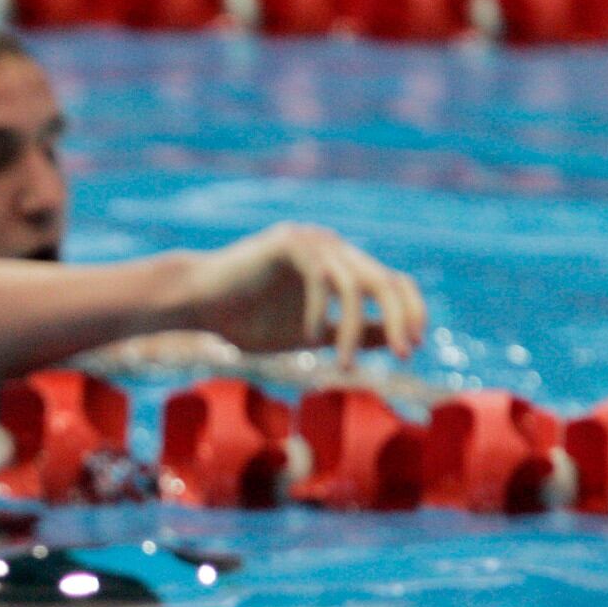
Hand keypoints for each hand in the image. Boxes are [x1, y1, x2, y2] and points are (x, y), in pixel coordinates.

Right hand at [179, 223, 427, 366]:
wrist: (196, 305)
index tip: (411, 351)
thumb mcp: (309, 335)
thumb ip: (350, 333)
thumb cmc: (246, 321)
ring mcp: (311, 241)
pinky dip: (320, 312)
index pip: (393, 282)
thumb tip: (392, 341)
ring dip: (353, 329)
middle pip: (386, 279)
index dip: (410, 313)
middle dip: (400, 319)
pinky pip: (322, 278)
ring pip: (355, 285)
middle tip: (403, 355)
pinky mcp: (288, 243)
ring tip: (345, 365)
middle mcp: (331, 248)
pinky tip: (309, 337)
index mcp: (340, 266)